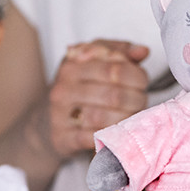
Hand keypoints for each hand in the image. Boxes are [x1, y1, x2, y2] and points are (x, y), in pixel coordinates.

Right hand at [46, 39, 149, 159]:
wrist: (47, 121)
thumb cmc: (79, 88)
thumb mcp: (95, 63)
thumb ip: (120, 52)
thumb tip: (142, 52)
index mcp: (72, 65)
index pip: (115, 68)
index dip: (137, 76)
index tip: (142, 83)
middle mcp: (63, 88)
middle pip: (113, 95)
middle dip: (135, 100)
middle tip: (140, 103)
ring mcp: (59, 114)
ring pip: (102, 117)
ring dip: (125, 119)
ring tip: (131, 117)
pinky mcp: (61, 138)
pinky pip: (91, 138)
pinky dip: (108, 137)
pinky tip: (117, 133)